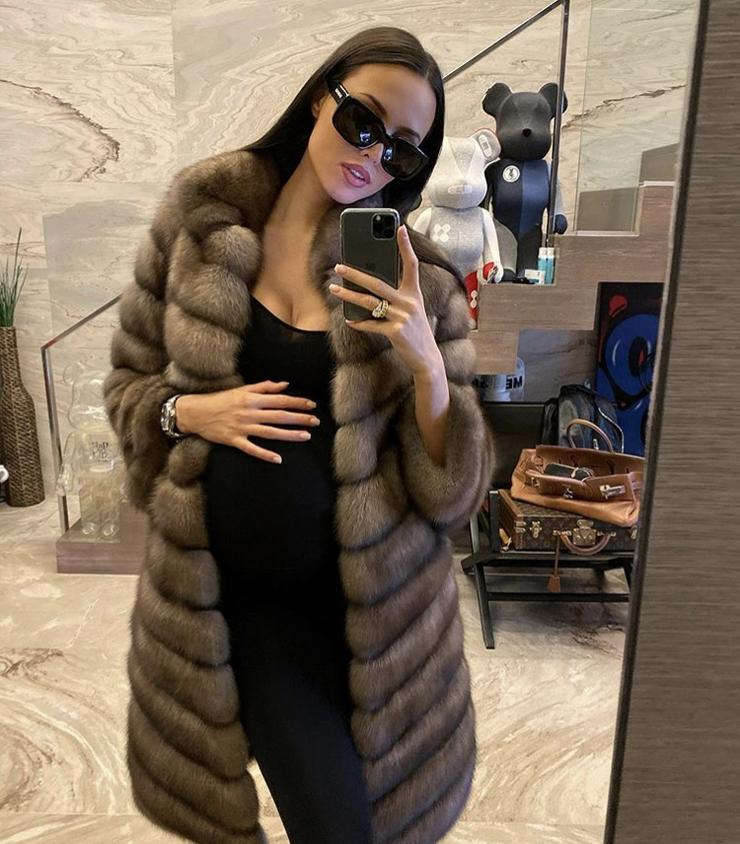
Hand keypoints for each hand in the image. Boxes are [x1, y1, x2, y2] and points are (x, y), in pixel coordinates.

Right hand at [175, 381, 319, 463]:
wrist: (195, 412)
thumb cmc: (221, 400)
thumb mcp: (242, 389)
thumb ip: (264, 387)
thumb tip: (284, 385)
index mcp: (251, 399)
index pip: (279, 400)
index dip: (297, 402)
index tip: (312, 405)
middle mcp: (249, 412)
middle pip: (279, 416)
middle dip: (299, 418)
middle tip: (315, 421)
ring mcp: (242, 428)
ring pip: (270, 432)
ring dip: (289, 435)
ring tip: (305, 436)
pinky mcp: (234, 440)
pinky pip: (252, 449)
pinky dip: (264, 454)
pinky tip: (278, 459)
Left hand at [329, 224, 441, 376]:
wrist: (426, 358)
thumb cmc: (416, 331)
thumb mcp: (411, 310)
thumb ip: (397, 297)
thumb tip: (371, 286)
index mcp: (414, 294)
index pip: (411, 265)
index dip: (405, 246)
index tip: (399, 228)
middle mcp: (409, 302)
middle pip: (378, 283)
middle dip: (356, 274)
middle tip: (339, 266)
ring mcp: (402, 317)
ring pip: (369, 302)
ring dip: (348, 295)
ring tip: (334, 289)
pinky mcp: (395, 332)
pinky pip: (370, 324)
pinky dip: (359, 323)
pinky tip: (349, 320)